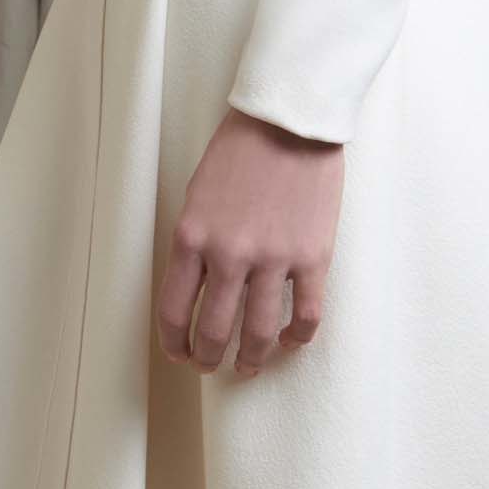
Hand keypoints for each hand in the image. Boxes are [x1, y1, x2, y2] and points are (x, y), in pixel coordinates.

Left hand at [157, 107, 344, 377]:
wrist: (289, 123)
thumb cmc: (239, 153)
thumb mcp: (197, 197)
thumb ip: (196, 245)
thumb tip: (198, 291)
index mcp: (192, 238)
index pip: (175, 311)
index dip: (175, 343)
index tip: (179, 355)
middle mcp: (229, 255)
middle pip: (214, 331)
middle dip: (209, 358)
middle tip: (210, 366)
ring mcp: (273, 259)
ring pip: (258, 334)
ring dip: (251, 359)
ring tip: (248, 366)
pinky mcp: (313, 257)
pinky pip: (306, 315)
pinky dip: (296, 337)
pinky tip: (289, 340)